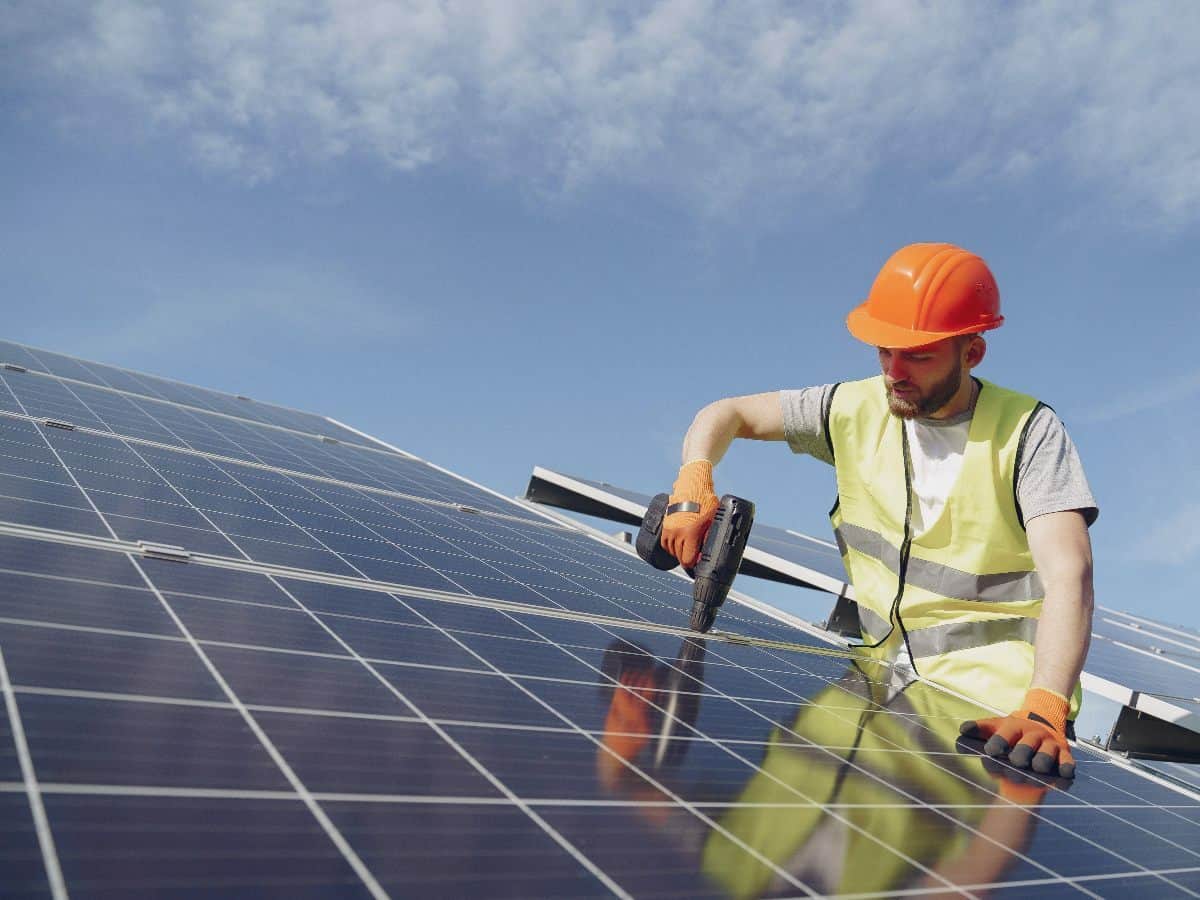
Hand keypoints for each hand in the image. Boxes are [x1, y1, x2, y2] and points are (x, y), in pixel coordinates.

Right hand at [660, 460, 719, 566]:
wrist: (692, 486)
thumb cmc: (705, 502)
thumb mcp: (713, 521)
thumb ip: (710, 539)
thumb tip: (709, 554)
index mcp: (690, 534)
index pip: (688, 560)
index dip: (694, 565)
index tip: (699, 563)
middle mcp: (677, 533)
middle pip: (680, 557)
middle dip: (688, 558)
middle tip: (696, 556)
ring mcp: (669, 529)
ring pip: (672, 551)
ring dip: (679, 552)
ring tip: (688, 549)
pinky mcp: (665, 524)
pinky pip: (665, 543)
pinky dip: (671, 546)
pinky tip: (679, 544)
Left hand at [959, 688, 1074, 777]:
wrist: (1042, 722)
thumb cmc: (1013, 730)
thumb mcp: (995, 726)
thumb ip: (979, 728)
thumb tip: (963, 730)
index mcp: (1015, 727)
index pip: (1006, 734)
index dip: (998, 741)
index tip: (991, 751)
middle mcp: (1033, 735)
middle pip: (1027, 745)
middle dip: (1021, 753)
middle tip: (1016, 761)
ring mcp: (1050, 744)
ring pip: (1047, 754)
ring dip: (1041, 762)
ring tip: (1036, 768)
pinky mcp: (1064, 754)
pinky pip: (1068, 762)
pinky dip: (1066, 768)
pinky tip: (1063, 774)